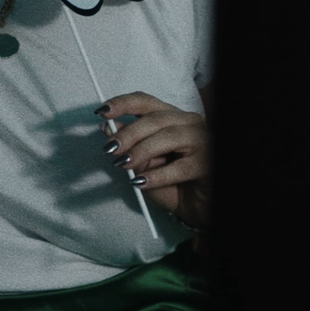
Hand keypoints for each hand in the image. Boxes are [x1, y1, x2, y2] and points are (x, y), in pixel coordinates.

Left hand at [97, 91, 211, 229]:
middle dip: (129, 132)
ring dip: (142, 150)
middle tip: (110, 149)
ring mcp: (202, 141)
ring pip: (169, 136)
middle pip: (157, 118)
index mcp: (173, 118)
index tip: (102, 112)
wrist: (199, 207)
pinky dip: (158, 175)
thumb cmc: (173, 185)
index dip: (124, 103)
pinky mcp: (208, 163)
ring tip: (124, 164)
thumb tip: (108, 129)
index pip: (147, 102)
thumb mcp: (144, 166)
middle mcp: (190, 123)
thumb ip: (130, 147)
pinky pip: (181, 167)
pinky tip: (141, 183)